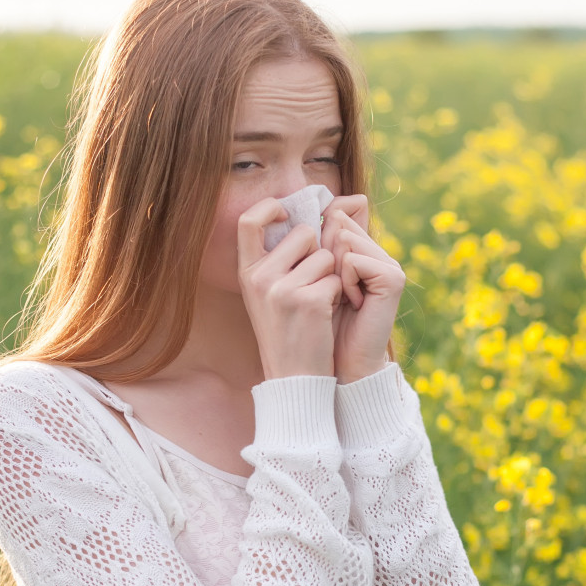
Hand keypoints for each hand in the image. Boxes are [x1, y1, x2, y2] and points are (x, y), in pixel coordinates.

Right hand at [237, 196, 342, 379]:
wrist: (294, 378)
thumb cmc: (288, 332)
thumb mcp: (271, 294)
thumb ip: (282, 257)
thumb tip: (313, 215)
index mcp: (247, 273)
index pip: (248, 221)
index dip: (269, 207)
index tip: (286, 215)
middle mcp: (259, 278)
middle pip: (303, 233)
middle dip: (318, 251)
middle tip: (313, 282)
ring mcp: (282, 289)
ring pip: (325, 256)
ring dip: (330, 276)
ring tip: (317, 303)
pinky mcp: (309, 301)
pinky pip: (337, 278)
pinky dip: (339, 294)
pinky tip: (325, 315)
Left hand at [320, 195, 405, 383]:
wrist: (340, 364)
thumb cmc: (321, 325)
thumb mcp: (313, 278)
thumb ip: (317, 244)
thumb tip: (322, 206)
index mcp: (363, 249)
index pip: (336, 216)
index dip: (319, 241)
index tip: (322, 277)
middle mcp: (378, 253)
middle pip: (337, 224)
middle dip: (323, 256)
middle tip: (332, 291)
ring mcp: (389, 263)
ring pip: (343, 239)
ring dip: (332, 271)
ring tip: (342, 298)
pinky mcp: (392, 277)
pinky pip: (352, 259)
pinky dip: (345, 281)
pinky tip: (353, 303)